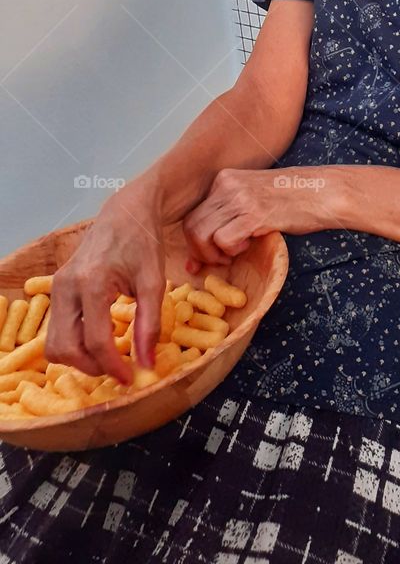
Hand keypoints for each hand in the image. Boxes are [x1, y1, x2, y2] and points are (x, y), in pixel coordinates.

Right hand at [44, 188, 166, 386]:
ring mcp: (58, 287)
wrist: (127, 212)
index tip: (131, 378)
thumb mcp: (154, 282)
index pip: (95, 341)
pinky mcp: (58, 288)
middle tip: (118, 368)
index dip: (113, 366)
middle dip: (91, 366)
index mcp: (91, 282)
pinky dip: (75, 341)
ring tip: (109, 354)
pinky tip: (101, 335)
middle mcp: (66, 286)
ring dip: (79, 357)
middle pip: (65, 348)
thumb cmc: (143, 241)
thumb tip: (146, 365)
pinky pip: (58, 328)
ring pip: (55, 342)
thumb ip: (149, 324)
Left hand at [182, 166, 332, 272]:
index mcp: (224, 179)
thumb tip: (203, 246)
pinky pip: (223, 240)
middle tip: (220, 261)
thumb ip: (229, 213)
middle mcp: (226, 185)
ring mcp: (238, 198)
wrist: (322, 192)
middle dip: (199, 252)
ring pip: (201, 234)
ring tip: (234, 254)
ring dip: (214, 254)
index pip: (192, 213)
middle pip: (191, 225)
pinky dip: (231, 251)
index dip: (194, 242)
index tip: (201, 259)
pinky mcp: (252, 213)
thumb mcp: (253, 197)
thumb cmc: (291, 199)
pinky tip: (248, 245)